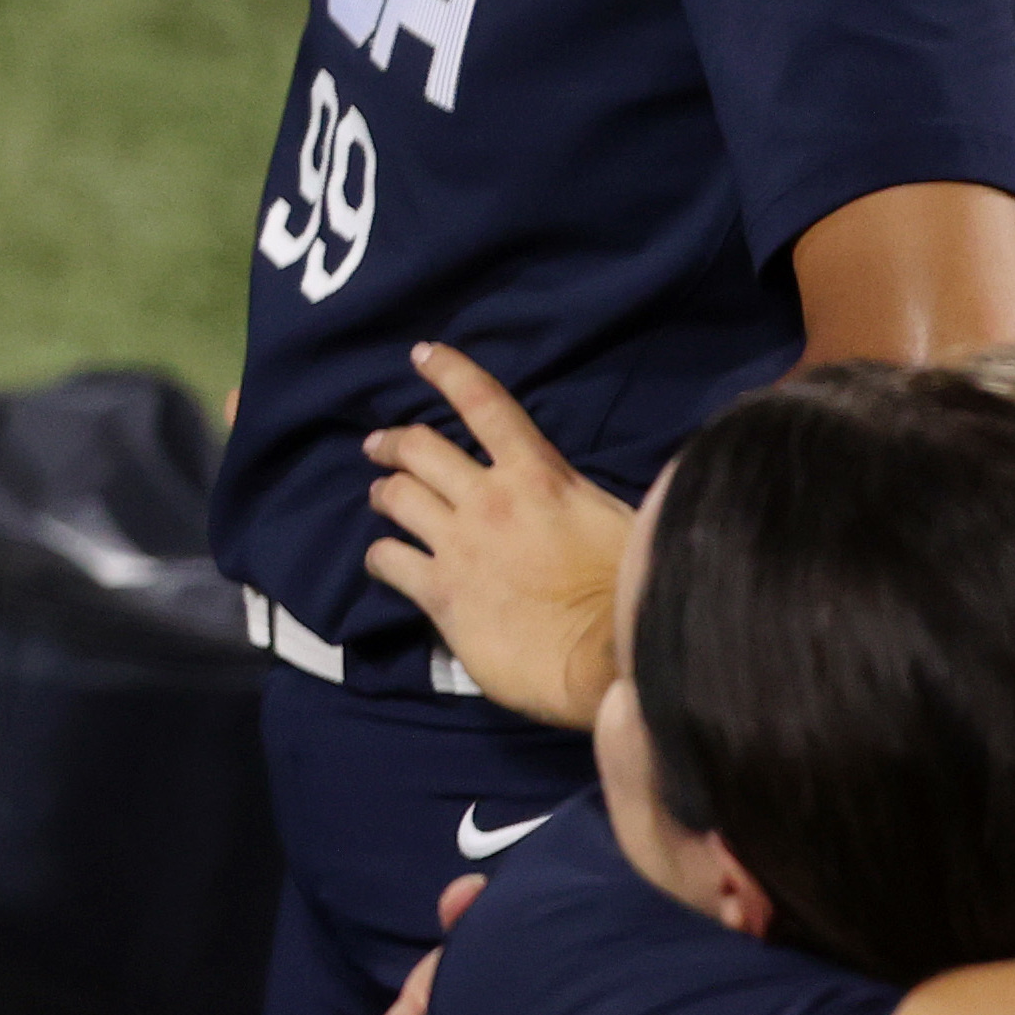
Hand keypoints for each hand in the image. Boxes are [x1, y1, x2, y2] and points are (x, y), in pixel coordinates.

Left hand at [363, 343, 631, 727]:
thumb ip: (587, 498)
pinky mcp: (440, 592)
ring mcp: (459, 544)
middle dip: (394, 441)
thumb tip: (596, 489)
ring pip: (397, 496)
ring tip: (381, 495)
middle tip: (379, 445)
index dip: (450, 372)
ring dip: (384, 491)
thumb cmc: (635, 591)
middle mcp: (489, 500)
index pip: (486, 404)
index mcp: (540, 475)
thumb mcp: (623, 522)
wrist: (614, 660)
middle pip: (421, 447)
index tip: (422, 354)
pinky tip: (381, 561)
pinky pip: (388, 560)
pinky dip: (380, 556)